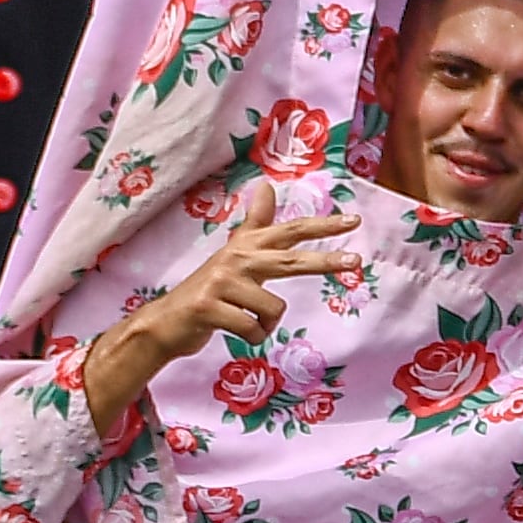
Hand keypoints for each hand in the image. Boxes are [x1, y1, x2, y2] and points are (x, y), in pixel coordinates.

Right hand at [79, 185, 357, 435]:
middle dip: (325, 262)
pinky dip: (252, 337)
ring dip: (267, 324)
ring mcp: (221, 282)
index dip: (322, 225)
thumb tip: (267, 185)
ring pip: (272, 308)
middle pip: (289, 260)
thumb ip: (255, 224)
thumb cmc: (210, 289)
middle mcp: (236, 258)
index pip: (290, 230)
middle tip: (355, 263)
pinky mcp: (209, 308)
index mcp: (246, 246)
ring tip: (248, 322)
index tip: (354, 220)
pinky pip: (252, 329)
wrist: (167, 322)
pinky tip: (236, 331)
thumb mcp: (234, 255)